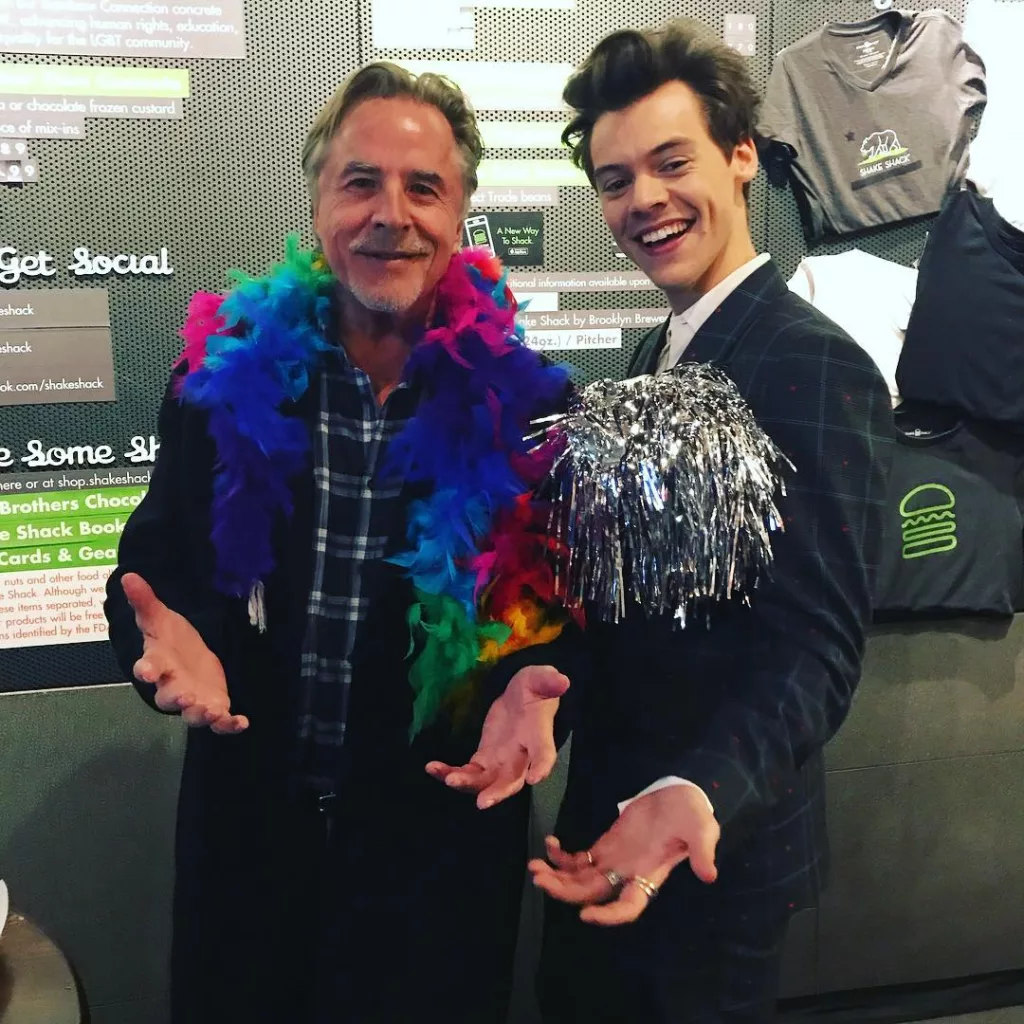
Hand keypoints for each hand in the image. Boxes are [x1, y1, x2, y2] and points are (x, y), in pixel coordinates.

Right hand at [121, 572, 247, 733]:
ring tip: (212, 711)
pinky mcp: (213, 705)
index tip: (146, 672)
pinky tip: (242, 723)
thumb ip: (145, 600)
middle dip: (177, 700)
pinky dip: (229, 725)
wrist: (189, 655)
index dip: (146, 670)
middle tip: (185, 698)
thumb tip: (128, 575)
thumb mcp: (159, 617)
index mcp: (157, 664)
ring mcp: (193, 700)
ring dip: (201, 715)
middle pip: (169, 698)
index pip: (147, 668)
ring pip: (193, 715)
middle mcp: (172, 686)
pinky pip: (219, 722)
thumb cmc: (170, 640)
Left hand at [425, 664, 567, 808]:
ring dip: (467, 785)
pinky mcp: (483, 759)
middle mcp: (522, 757)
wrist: (521, 698)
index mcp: (539, 736)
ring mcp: (501, 762)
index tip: (535, 779)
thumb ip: (548, 681)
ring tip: (447, 779)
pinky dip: (449, 773)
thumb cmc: (535, 689)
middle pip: (512, 781)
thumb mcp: (540, 678)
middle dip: (498, 793)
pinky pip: (467, 772)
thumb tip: (562, 680)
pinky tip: (432, 768)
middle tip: (482, 802)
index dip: (541, 766)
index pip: (544, 754)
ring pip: (485, 782)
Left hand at [529, 784, 719, 925]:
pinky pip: (580, 859)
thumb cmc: (692, 813)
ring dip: (557, 877)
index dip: (608, 916)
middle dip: (565, 891)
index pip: (628, 906)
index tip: (585, 915)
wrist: (680, 793)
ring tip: (534, 867)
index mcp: (649, 875)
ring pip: (581, 880)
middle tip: (539, 879)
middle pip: (593, 894)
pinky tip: (550, 844)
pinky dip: (562, 856)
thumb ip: (703, 849)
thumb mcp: (702, 828)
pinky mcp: (606, 844)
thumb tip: (709, 875)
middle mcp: (628, 874)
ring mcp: (615, 860)